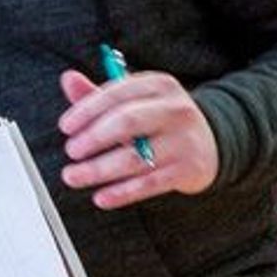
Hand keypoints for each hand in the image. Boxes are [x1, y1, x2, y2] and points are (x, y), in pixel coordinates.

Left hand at [59, 68, 218, 207]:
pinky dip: (122, 193)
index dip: (87, 110)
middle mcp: (174, 109)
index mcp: (159, 85)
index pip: (117, 93)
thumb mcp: (136, 101)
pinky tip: (101, 197)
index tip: (65, 127)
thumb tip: (68, 79)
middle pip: (126, 121)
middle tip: (71, 151)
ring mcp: (183, 140)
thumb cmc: (162, 120)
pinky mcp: (188, 168)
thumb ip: (99, 95)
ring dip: (98, 170)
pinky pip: (149, 183)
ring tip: (73, 176)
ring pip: (134, 158)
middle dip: (93, 138)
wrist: (211, 143)